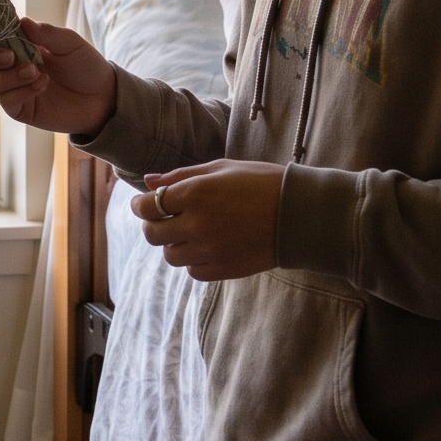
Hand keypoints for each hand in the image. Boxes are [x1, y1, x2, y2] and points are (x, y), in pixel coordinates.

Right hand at [0, 17, 116, 135]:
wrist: (101, 97)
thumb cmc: (84, 65)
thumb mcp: (70, 43)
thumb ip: (46, 32)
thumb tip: (22, 21)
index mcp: (13, 41)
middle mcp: (5, 63)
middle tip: (10, 56)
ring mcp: (9, 87)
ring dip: (7, 76)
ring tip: (35, 72)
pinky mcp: (17, 108)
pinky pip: (5, 100)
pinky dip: (21, 90)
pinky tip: (42, 84)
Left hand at [132, 160, 284, 281]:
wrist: (299, 213)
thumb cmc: (261, 182)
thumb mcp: (220, 168)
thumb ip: (180, 176)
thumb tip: (147, 181)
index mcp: (194, 193)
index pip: (147, 206)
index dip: (140, 205)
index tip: (144, 203)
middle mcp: (197, 224)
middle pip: (152, 234)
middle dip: (153, 224)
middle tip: (166, 218)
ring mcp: (210, 250)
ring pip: (170, 255)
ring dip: (174, 243)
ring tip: (191, 232)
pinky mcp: (224, 269)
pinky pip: (193, 271)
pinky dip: (193, 261)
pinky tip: (207, 246)